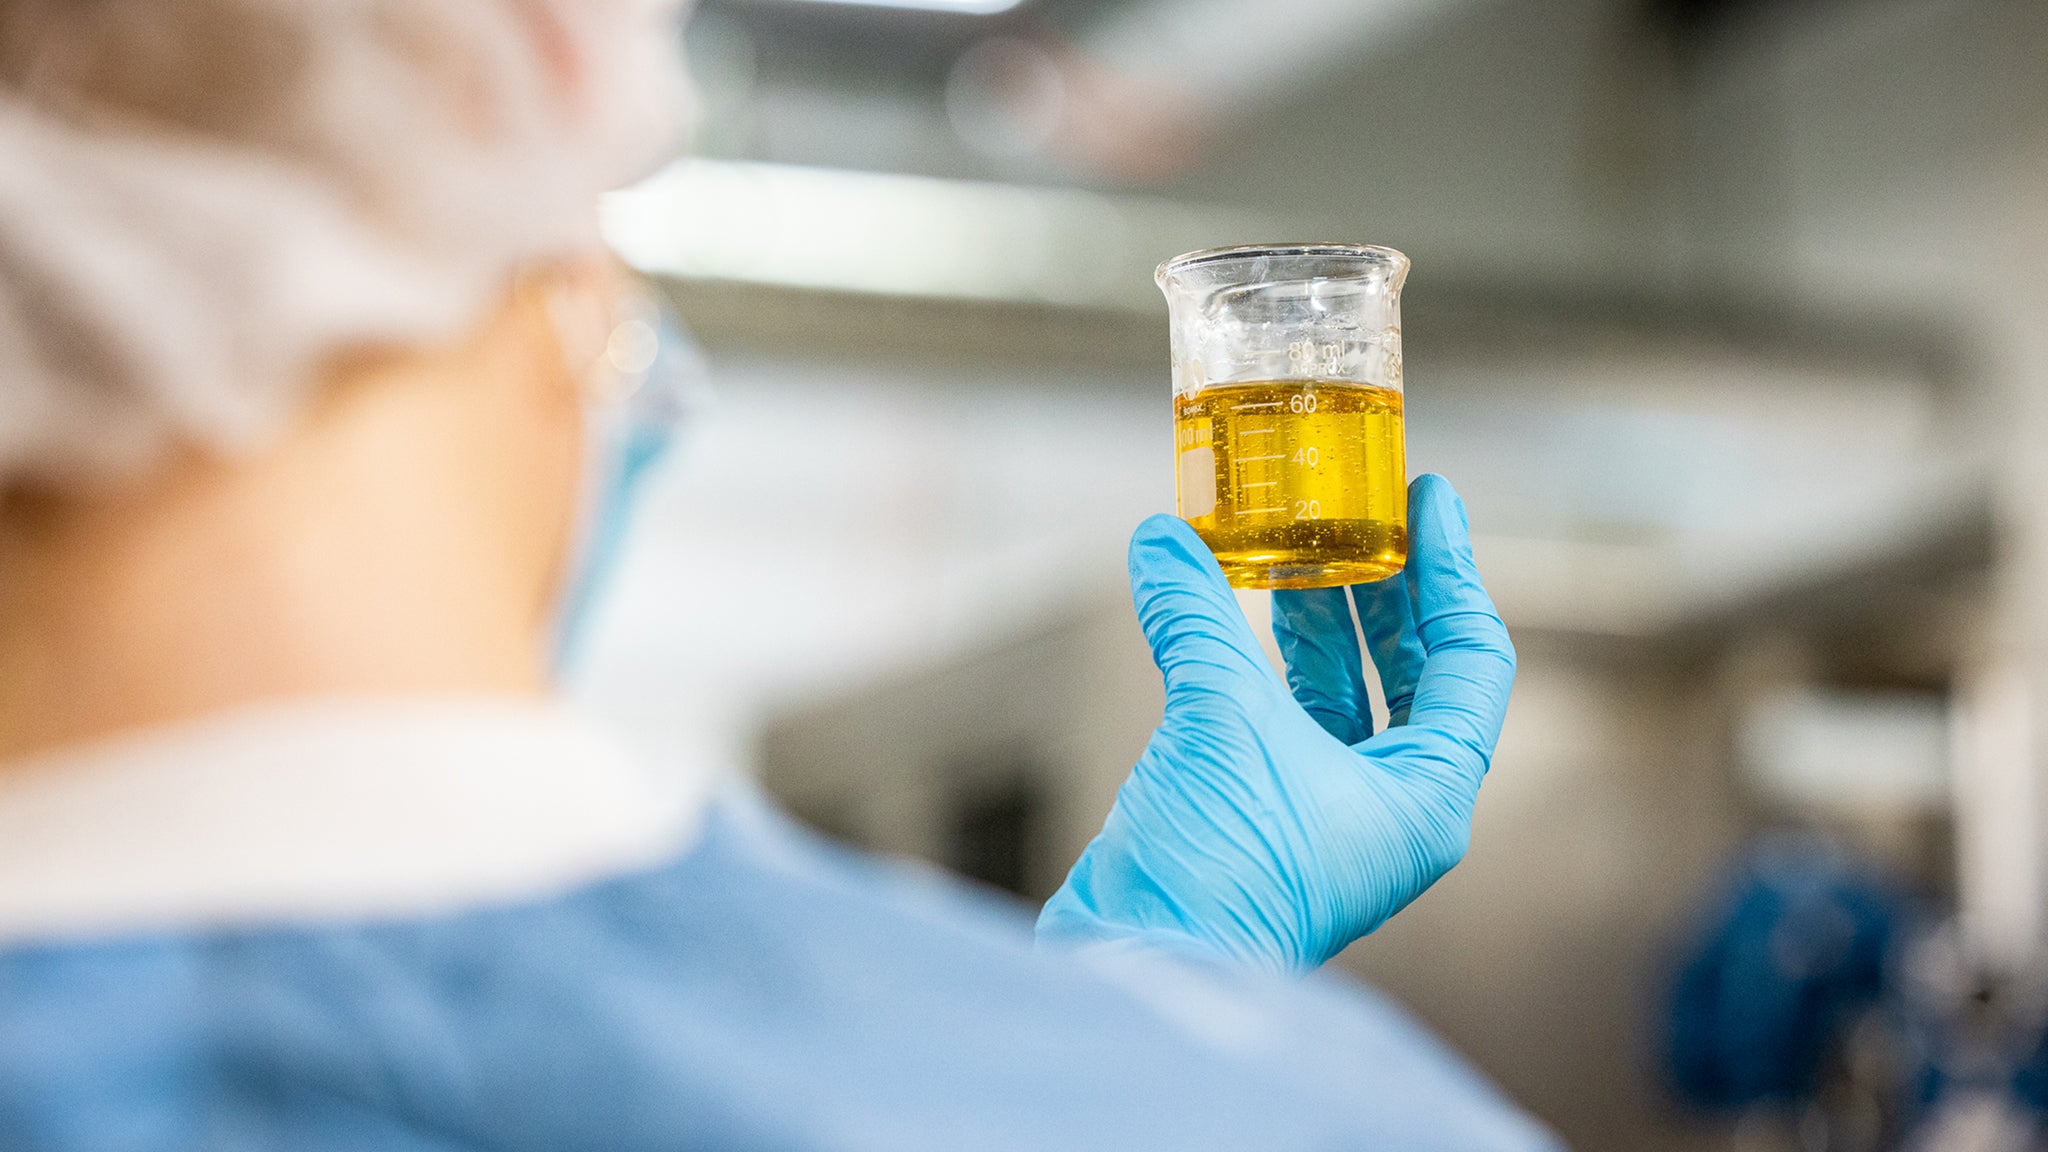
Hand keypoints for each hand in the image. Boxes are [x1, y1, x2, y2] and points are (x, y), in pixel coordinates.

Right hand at [1036, 475, 1514, 973]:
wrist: (1140, 964)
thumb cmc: (1219, 870)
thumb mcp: (1221, 722)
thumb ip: (1199, 621)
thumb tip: (1165, 540)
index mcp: (1424, 796)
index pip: (1470, 661)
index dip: (1452, 572)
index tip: (1429, 501)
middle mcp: (1386, 807)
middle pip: (1408, 673)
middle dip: (1380, 591)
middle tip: (1358, 514)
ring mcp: (1322, 814)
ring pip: (1336, 695)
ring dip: (1312, 621)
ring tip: (1287, 545)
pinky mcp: (1259, 817)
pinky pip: (1274, 718)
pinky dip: (1251, 662)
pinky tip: (1217, 609)